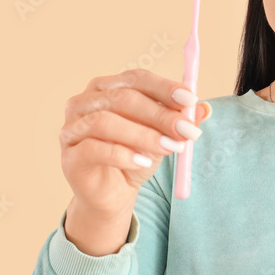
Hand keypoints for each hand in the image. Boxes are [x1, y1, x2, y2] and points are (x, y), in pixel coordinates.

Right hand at [59, 68, 210, 218]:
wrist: (113, 195)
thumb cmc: (135, 158)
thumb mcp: (162, 137)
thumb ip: (180, 122)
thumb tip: (205, 108)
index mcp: (107, 88)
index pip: (135, 79)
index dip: (164, 88)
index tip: (190, 100)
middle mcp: (84, 102)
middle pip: (122, 98)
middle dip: (159, 114)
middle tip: (186, 130)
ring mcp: (72, 128)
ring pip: (105, 121)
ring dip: (143, 135)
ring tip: (169, 148)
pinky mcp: (69, 156)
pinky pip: (94, 149)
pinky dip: (122, 154)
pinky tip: (144, 162)